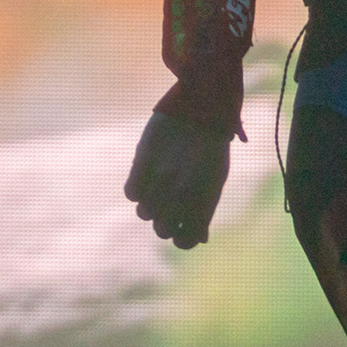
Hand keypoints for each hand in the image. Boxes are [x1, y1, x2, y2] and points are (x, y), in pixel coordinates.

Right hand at [124, 108, 235, 247]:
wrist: (204, 104)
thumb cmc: (212, 143)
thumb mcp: (215, 178)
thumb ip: (204, 211)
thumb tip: (200, 239)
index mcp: (204, 201)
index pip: (186, 241)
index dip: (181, 239)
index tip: (180, 228)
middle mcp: (181, 195)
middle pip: (161, 231)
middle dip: (163, 223)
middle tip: (168, 204)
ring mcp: (161, 178)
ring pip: (144, 213)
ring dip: (149, 205)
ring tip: (158, 186)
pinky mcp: (144, 160)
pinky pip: (131, 193)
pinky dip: (136, 188)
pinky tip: (145, 176)